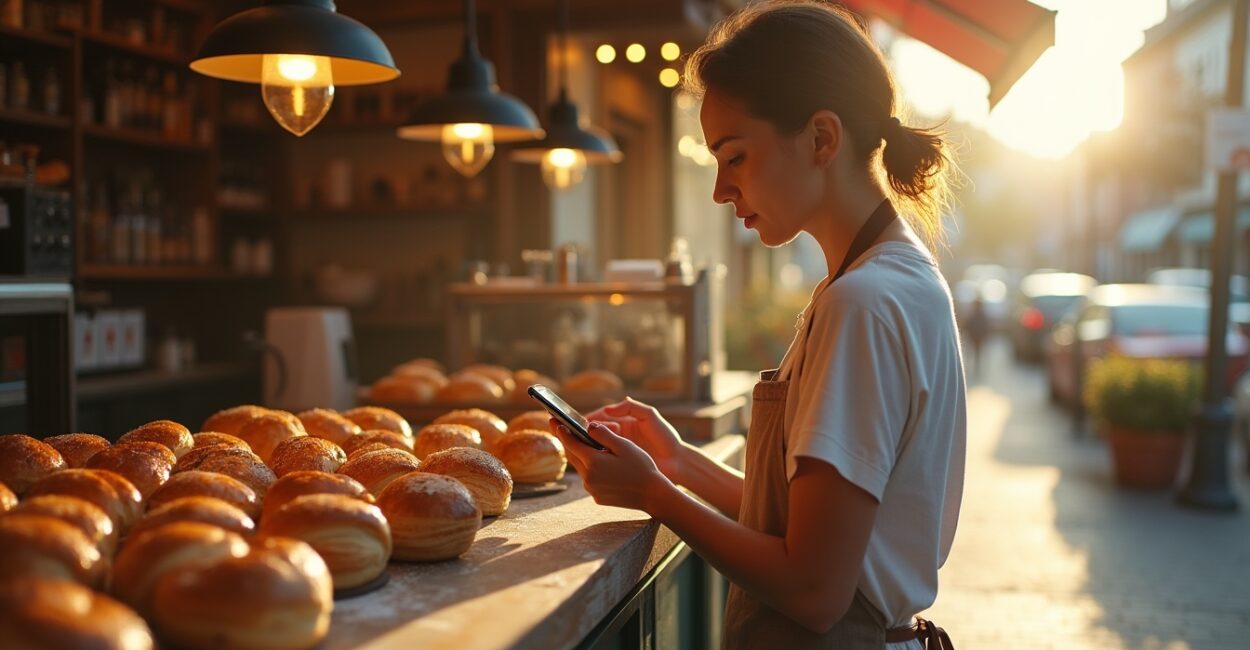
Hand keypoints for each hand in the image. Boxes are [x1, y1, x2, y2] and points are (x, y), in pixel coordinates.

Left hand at [551, 420, 673, 512]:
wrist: (653, 496)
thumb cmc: (642, 468)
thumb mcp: (624, 446)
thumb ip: (603, 435)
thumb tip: (588, 426)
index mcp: (594, 462)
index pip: (571, 443)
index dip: (561, 431)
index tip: (552, 420)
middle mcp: (588, 477)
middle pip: (572, 455)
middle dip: (566, 441)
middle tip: (558, 427)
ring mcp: (592, 489)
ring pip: (580, 467)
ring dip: (578, 454)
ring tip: (577, 441)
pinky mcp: (597, 497)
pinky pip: (588, 478)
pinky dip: (589, 467)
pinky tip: (595, 461)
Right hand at [586, 397, 685, 482]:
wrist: (678, 462)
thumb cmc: (665, 437)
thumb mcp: (650, 416)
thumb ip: (630, 407)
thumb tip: (607, 409)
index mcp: (624, 421)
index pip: (601, 417)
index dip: (590, 419)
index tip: (580, 423)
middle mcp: (619, 435)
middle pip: (596, 431)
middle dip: (587, 433)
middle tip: (581, 436)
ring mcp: (619, 450)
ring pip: (597, 446)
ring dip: (590, 446)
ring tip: (586, 447)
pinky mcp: (621, 464)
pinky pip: (604, 460)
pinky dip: (596, 459)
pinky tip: (592, 460)